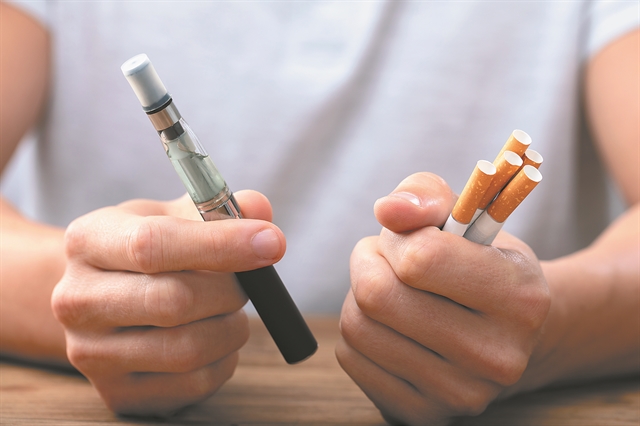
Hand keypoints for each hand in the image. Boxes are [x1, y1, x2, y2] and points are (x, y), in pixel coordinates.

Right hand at [51, 191, 285, 416]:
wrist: (102, 302)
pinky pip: (195, 383)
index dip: (221, 243)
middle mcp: (76, 300)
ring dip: (231, 326)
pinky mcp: (118, 394)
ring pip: (188, 349)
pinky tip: (215, 336)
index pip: (153, 244)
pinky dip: (224, 358)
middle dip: (230, 290)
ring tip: (229, 308)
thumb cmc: (147, 251)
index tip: (272, 242)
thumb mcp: (171, 215)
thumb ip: (218, 209)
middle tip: (248, 281)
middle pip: (173, 301)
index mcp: (88, 241)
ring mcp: (91, 354)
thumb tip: (260, 210)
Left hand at [336, 173, 550, 424]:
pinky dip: (358, 332)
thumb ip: (425, 194)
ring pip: (356, 327)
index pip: (419, 259)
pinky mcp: (423, 414)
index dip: (398, 238)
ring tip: (390, 290)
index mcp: (519, 297)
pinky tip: (389, 325)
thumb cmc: (482, 266)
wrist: (513, 337)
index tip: (408, 239)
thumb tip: (388, 210)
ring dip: (359, 297)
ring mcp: (460, 394)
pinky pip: (351, 358)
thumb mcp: (469, 216)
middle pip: (376, 296)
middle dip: (368, 263)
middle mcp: (496, 356)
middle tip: (386, 260)